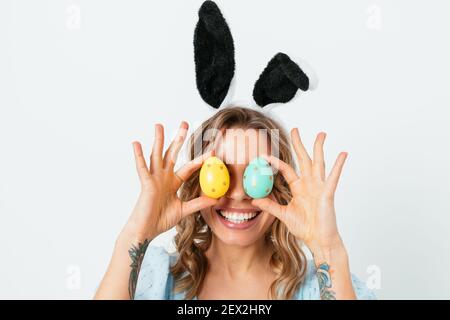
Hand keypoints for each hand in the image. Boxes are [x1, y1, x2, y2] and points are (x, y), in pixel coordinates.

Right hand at [124, 121, 217, 240]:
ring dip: (158, 140)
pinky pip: (142, 168)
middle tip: (184, 124)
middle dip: (178, 139)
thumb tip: (217, 199)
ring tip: (159, 126)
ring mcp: (154, 179)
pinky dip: (138, 156)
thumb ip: (199, 203)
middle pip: (172, 154)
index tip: (212, 149)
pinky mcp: (146, 184)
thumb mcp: (185, 210)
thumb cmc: (161, 220)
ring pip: (157, 155)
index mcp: (173, 182)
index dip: (201, 159)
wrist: (147, 230)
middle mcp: (163, 177)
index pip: (189, 167)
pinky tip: (137, 144)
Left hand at [251, 129, 347, 254]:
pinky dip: (338, 165)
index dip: (276, 162)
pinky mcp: (328, 193)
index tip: (264, 155)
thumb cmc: (304, 227)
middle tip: (295, 129)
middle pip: (303, 159)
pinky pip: (333, 177)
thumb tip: (254, 200)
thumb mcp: (283, 214)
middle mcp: (309, 184)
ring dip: (319, 148)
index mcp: (299, 187)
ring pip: (318, 163)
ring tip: (321, 134)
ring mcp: (319, 187)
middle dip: (299, 144)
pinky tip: (342, 154)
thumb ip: (270, 205)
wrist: (318, 239)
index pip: (286, 170)